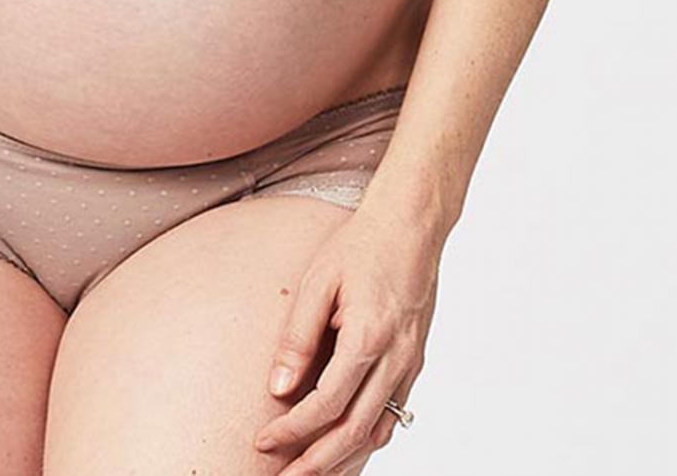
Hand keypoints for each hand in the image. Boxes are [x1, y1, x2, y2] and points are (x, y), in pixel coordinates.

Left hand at [251, 204, 440, 473]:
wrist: (411, 225)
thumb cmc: (361, 246)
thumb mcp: (318, 282)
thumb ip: (298, 337)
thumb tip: (278, 388)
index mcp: (368, 338)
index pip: (326, 406)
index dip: (292, 431)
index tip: (262, 442)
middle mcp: (395, 360)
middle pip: (353, 433)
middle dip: (316, 464)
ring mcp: (409, 364)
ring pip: (377, 432)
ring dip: (343, 460)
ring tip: (310, 473)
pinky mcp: (414, 362)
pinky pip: (392, 416)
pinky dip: (366, 439)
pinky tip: (344, 447)